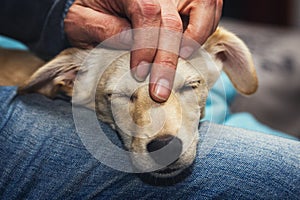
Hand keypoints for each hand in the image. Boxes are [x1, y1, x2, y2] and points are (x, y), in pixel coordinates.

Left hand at [64, 0, 222, 101]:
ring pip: (206, 6)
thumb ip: (104, 29)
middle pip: (180, 15)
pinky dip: (204, 28)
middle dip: (172, 56)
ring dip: (198, 38)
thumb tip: (132, 43)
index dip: (147, 46)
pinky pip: (208, 8)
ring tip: (180, 62)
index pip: (148, 13)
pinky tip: (187, 47)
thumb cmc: (86, 8)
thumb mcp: (82, 19)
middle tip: (160, 88)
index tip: (140, 74)